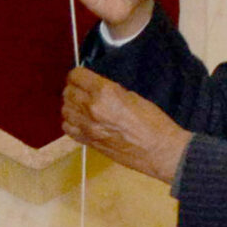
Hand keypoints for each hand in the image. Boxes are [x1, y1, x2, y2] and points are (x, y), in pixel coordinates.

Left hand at [62, 67, 190, 184]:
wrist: (160, 151)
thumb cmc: (154, 124)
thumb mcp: (133, 97)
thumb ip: (110, 91)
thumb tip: (96, 88)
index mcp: (105, 93)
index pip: (77, 76)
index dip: (78, 74)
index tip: (81, 76)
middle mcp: (92, 109)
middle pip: (68, 92)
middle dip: (74, 88)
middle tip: (82, 90)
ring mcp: (88, 127)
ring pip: (65, 110)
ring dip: (71, 105)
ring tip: (81, 105)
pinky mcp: (88, 142)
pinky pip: (68, 128)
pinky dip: (71, 122)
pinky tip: (80, 120)